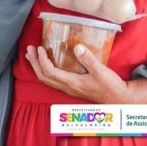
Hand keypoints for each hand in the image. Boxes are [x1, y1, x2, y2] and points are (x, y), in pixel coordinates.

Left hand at [26, 44, 146, 104]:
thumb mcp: (100, 71)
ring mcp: (69, 89)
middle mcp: (67, 87)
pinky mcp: (73, 88)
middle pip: (44, 77)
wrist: (117, 98)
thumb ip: (88, 59)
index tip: (40, 48)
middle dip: (34, 63)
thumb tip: (77, 47)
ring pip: (47, 80)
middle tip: (29, 50)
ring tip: (33, 56)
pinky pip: (53, 80)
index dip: (42, 60)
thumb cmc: (109, 85)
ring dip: (38, 67)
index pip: (50, 72)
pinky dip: (46, 71)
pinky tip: (48, 64)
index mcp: (72, 82)